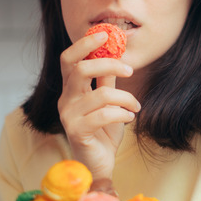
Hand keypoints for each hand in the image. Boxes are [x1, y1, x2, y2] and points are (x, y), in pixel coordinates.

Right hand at [57, 31, 140, 178]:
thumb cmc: (103, 132)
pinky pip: (104, 114)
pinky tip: (130, 118)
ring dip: (126, 98)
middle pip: (80, 69)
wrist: (99, 165)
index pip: (68, 59)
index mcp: (70, 89)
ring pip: (100, 94)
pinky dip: (123, 113)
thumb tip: (114, 52)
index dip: (84, 44)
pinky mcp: (77, 132)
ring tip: (135, 106)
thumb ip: (106, 79)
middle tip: (130, 69)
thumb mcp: (108, 101)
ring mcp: (68, 116)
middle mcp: (65, 100)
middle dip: (109, 64)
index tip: (105, 35)